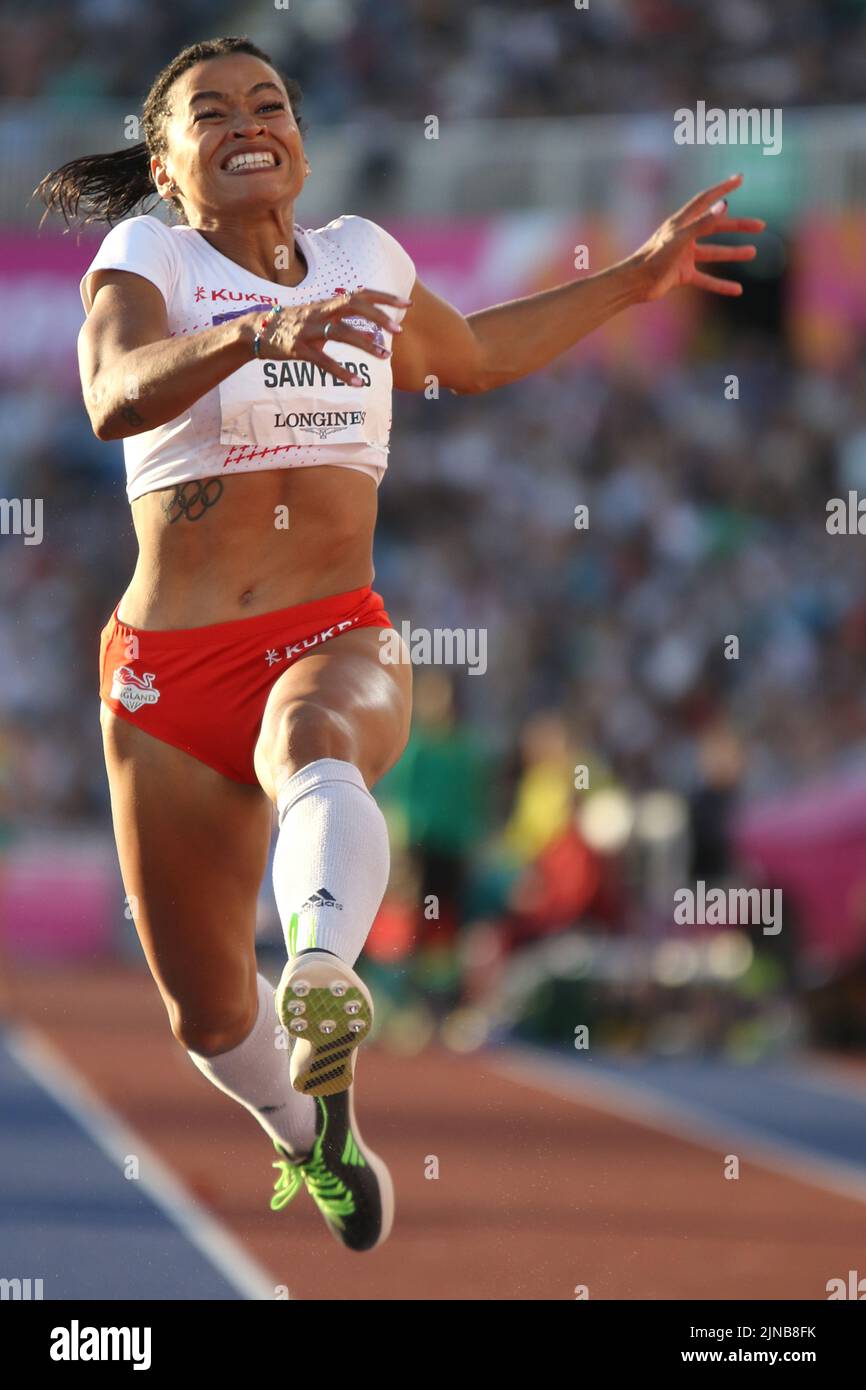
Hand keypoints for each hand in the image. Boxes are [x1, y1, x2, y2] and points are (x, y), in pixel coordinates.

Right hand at [256, 287, 411, 382]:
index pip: (360, 294)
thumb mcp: (320, 317)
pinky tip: (358, 383)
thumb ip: (346, 320)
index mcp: (327, 303)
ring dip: (365, 343)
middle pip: (353, 306)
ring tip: (386, 357)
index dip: (384, 298)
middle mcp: (320, 312)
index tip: (407, 304)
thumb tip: (374, 330)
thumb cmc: (294, 324)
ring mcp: (308, 330)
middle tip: (399, 330)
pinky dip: (341, 372)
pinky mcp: (297, 349)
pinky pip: (322, 361)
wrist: (255, 330)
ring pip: (340, 333)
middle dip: (378, 317)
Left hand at [629, 174, 764, 303]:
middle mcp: (684, 236)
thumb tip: (725, 205)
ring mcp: (684, 256)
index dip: (723, 188)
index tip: (740, 179)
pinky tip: (737, 290)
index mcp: (681, 222)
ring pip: (713, 252)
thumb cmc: (653, 258)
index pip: (706, 200)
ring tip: (753, 252)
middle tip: (760, 225)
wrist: (634, 284)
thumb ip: (703, 223)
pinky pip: (706, 279)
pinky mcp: (682, 274)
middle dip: (738, 226)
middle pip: (716, 227)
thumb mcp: (680, 238)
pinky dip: (720, 285)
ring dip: (733, 253)